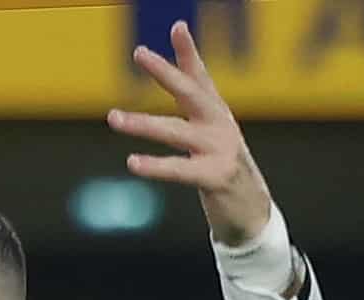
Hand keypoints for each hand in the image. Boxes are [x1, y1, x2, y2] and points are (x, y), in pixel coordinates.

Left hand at [106, 22, 272, 246]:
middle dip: (165, 71)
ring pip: (174, 131)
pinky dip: (155, 166)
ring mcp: (219, 149)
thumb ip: (194, 98)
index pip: (200, 76)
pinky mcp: (215, 176)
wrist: (251, 208)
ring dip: (142, 124)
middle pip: (189, 92)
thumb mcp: (211, 129)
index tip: (177, 27)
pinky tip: (132, 162)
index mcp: (215, 112)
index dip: (188, 52)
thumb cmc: (222, 165)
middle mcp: (219, 125)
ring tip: (113, 117)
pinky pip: (179, 169)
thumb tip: (181, 61)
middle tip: (140, 53)